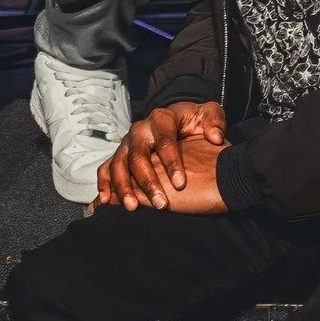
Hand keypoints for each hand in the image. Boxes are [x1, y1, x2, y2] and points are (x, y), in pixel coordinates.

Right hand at [96, 100, 227, 212]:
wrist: (178, 122)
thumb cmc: (194, 121)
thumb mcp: (208, 114)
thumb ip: (214, 120)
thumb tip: (214, 137)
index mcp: (161, 118)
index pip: (164, 140)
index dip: (171, 162)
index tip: (180, 184)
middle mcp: (140, 130)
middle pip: (138, 155)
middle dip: (148, 181)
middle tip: (160, 203)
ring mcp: (127, 144)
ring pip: (119, 164)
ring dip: (124, 186)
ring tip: (133, 207)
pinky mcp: (120, 155)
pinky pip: (106, 168)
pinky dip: (104, 184)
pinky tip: (106, 201)